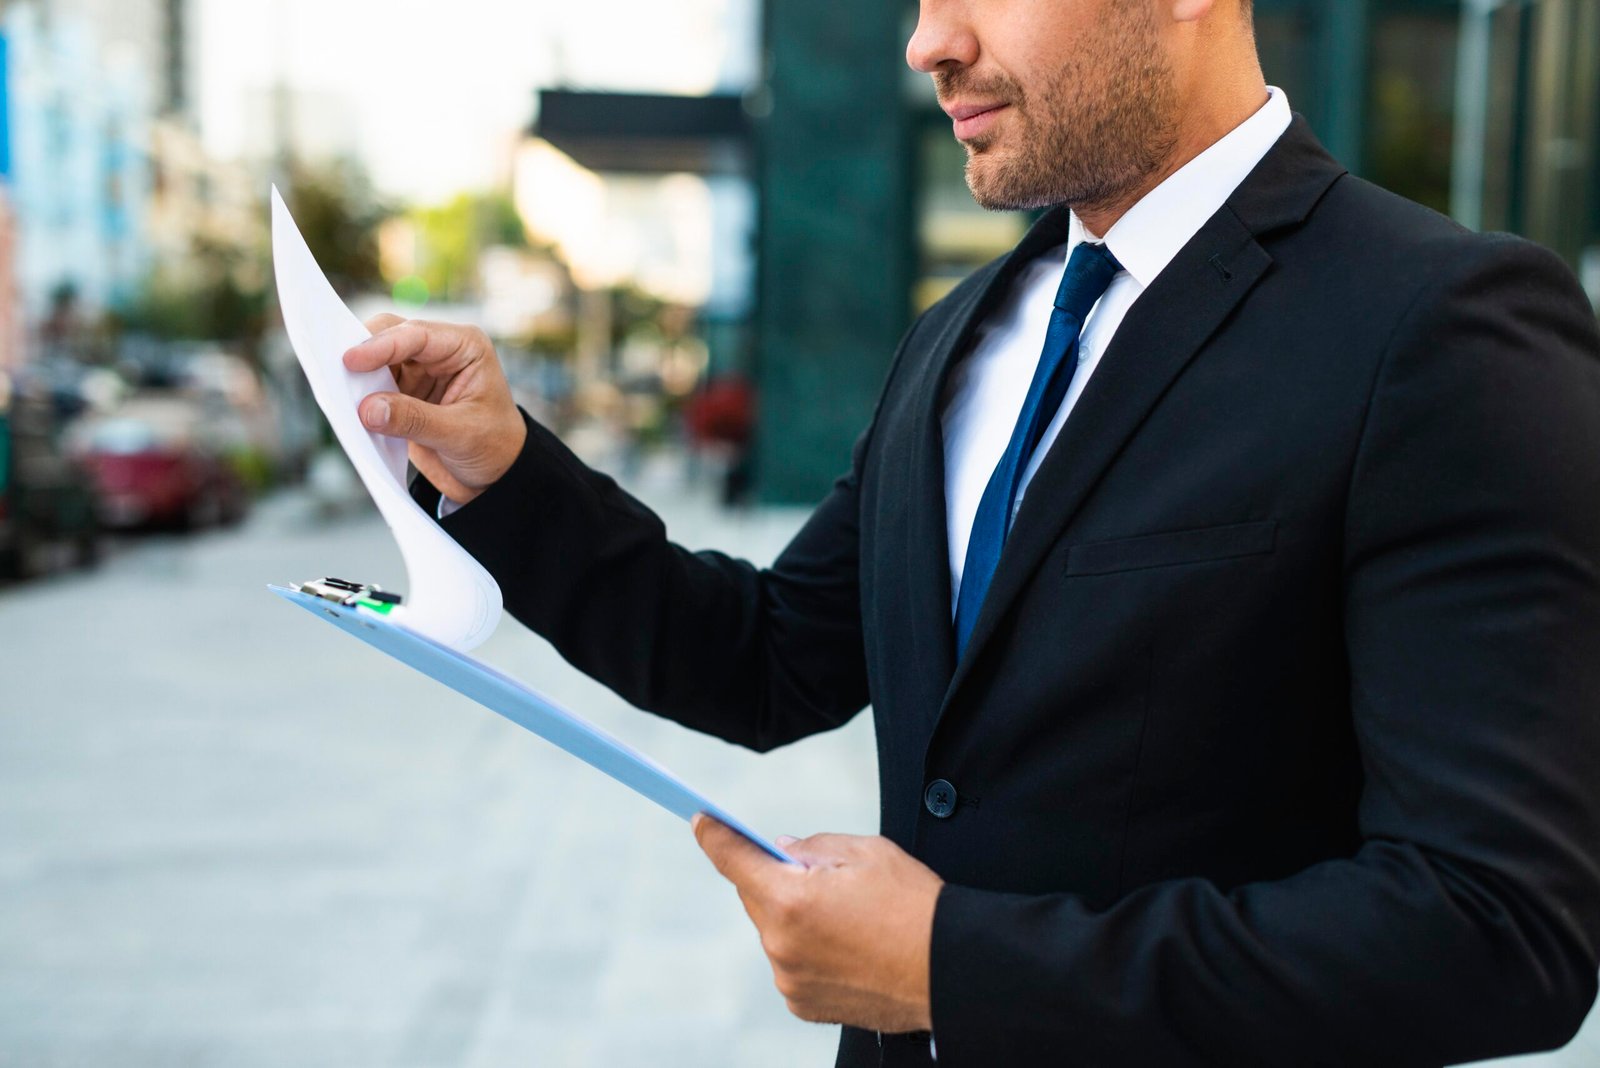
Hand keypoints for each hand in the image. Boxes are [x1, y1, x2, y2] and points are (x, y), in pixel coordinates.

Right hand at [342, 315, 526, 503]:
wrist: (493, 475)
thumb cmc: (493, 447)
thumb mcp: (459, 434)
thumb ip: (414, 420)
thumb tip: (367, 409)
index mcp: (464, 347)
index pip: (417, 336)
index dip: (381, 346)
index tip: (351, 361)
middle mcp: (440, 351)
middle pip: (389, 335)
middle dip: (363, 352)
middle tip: (335, 371)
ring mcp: (418, 370)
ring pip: (375, 359)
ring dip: (357, 375)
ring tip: (336, 390)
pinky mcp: (402, 392)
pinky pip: (371, 385)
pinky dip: (358, 394)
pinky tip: (346, 405)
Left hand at [692, 813, 942, 1032]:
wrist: (951, 970)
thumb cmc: (915, 908)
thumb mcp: (866, 852)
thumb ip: (812, 847)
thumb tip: (782, 851)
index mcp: (790, 899)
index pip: (734, 859)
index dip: (715, 834)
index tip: (702, 821)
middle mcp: (781, 944)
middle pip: (756, 896)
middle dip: (777, 880)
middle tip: (820, 876)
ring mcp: (790, 979)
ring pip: (775, 931)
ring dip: (795, 918)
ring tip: (848, 918)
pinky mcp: (803, 1004)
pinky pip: (791, 964)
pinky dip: (807, 950)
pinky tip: (848, 946)